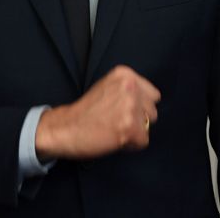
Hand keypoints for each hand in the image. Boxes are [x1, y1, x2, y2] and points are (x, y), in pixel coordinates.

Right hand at [35, 65, 159, 159]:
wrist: (66, 127)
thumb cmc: (86, 110)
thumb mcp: (107, 87)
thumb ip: (128, 89)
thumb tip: (150, 102)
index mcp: (125, 74)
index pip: (153, 94)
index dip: (139, 106)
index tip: (120, 109)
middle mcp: (130, 86)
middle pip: (153, 111)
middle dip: (138, 118)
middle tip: (116, 120)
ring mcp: (130, 107)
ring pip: (149, 125)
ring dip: (135, 131)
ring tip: (114, 128)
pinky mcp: (129, 127)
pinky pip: (143, 141)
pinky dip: (130, 144)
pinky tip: (114, 137)